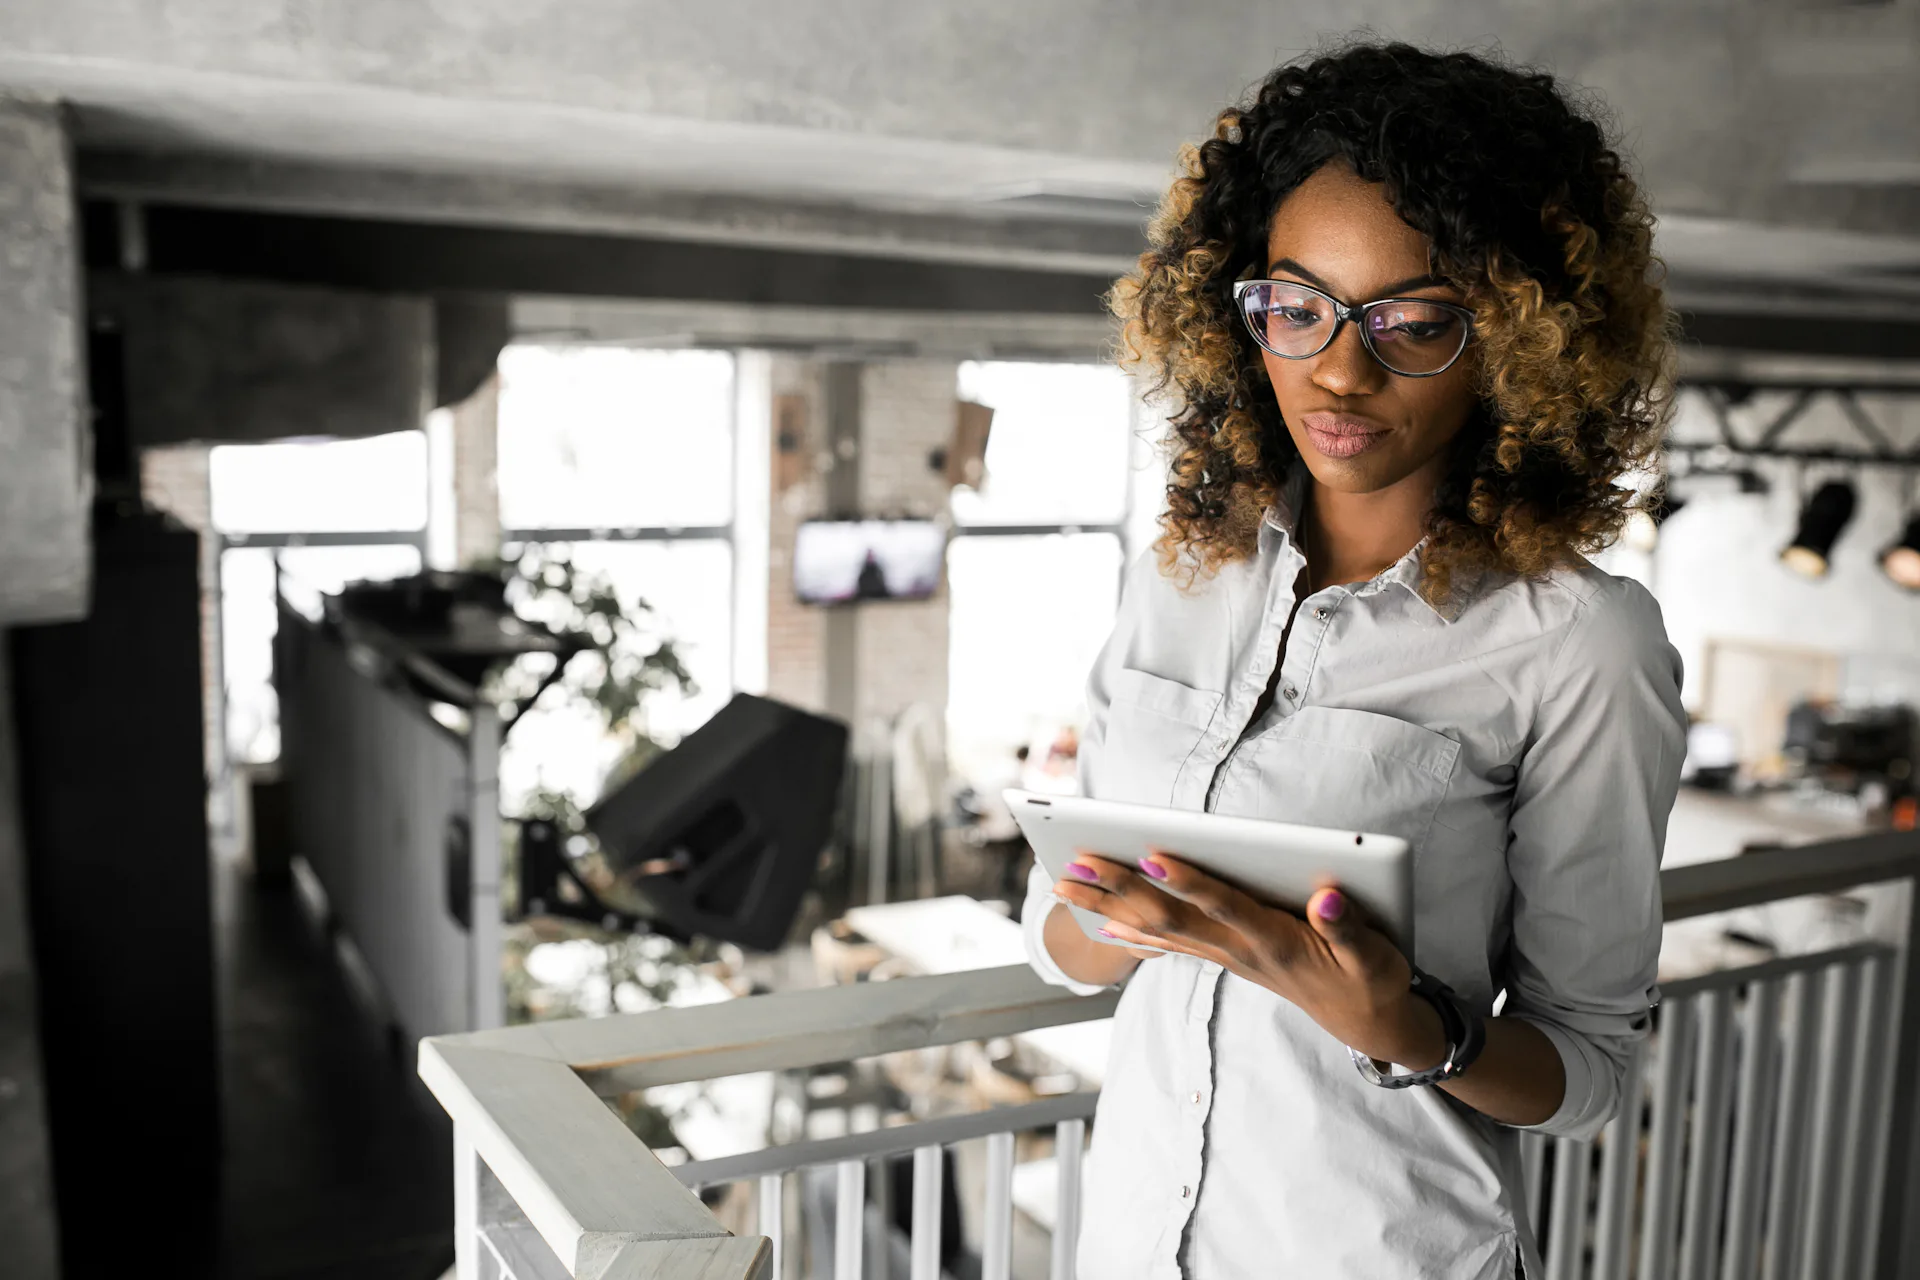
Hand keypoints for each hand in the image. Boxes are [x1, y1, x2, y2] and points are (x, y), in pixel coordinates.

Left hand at [1051, 850, 1445, 1068]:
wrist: (1366, 1023)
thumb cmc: (1371, 980)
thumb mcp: (1375, 957)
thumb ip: (1348, 929)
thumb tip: (1326, 897)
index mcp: (1276, 940)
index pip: (1223, 904)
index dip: (1188, 880)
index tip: (1150, 852)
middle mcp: (1241, 949)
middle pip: (1171, 917)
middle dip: (1121, 889)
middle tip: (1075, 864)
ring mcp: (1229, 956)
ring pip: (1159, 930)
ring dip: (1109, 908)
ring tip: (1064, 886)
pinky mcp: (1227, 958)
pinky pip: (1170, 946)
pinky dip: (1133, 937)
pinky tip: (1102, 928)